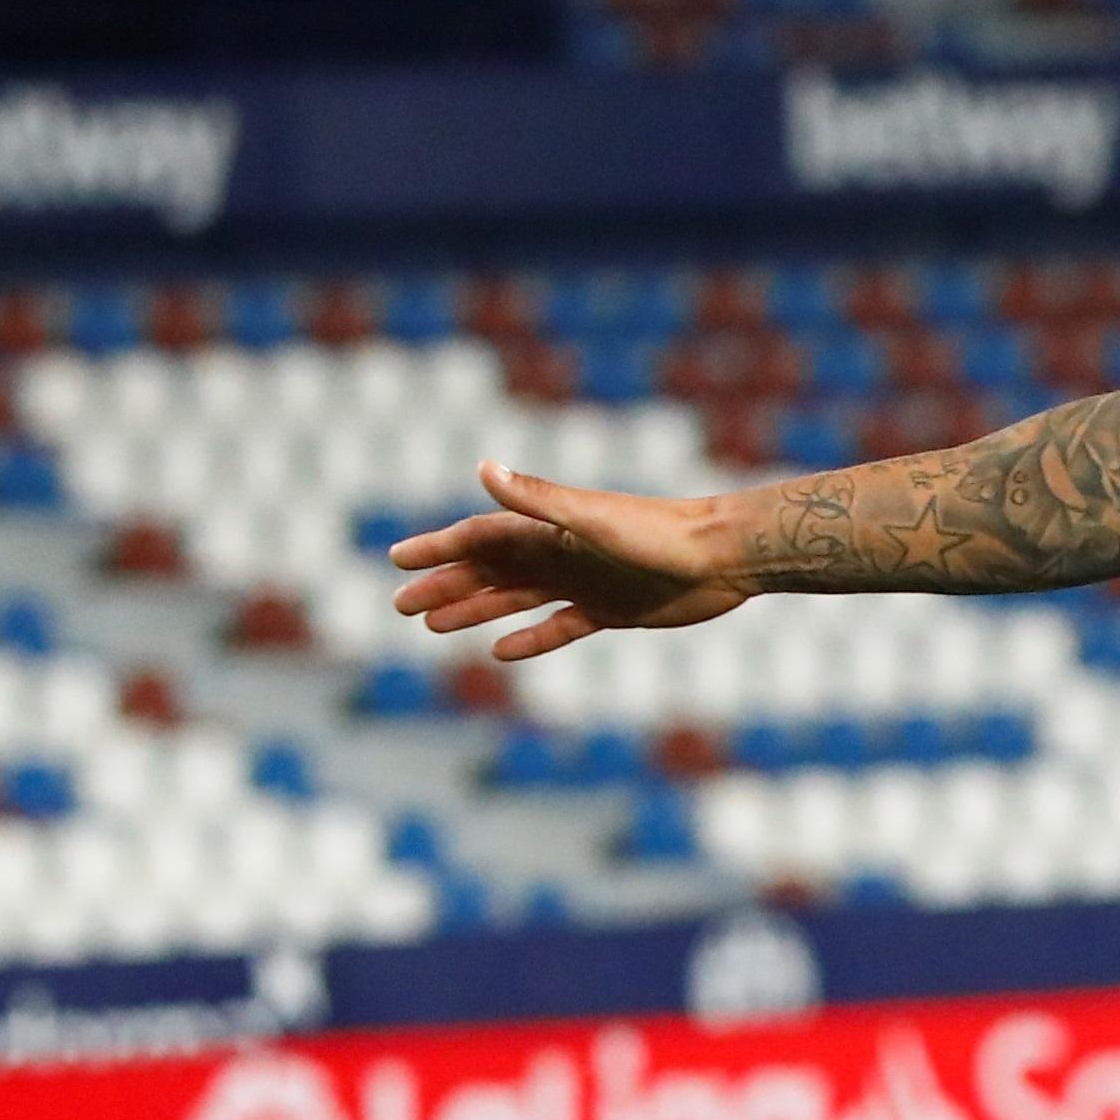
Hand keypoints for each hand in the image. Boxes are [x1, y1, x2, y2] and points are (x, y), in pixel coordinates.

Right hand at [387, 464, 752, 662]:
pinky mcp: (610, 610)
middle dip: (443, 585)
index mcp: (547, 529)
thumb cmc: (660, 533)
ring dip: (475, 610)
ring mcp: (583, 581)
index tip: (396, 561)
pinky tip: (501, 652)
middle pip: (488, 571)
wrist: (724, 556)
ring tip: (434, 627)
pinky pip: (558, 626)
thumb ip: (539, 499)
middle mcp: (559, 552)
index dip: (436, 549)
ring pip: (515, 599)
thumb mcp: (592, 518)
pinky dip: (530, 637)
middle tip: (400, 605)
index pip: (477, 538)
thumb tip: (485, 467)